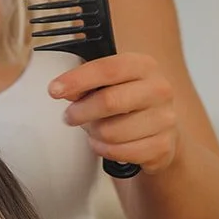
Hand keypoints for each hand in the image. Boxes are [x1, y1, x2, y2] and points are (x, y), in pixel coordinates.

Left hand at [49, 53, 178, 175]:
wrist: (161, 130)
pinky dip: (104, 150)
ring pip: (111, 132)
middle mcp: (159, 89)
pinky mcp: (162, 146)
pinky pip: (120, 152)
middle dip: (81, 111)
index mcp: (144, 66)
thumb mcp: (111, 84)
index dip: (77, 79)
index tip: (54, 90)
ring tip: (93, 130)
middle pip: (109, 101)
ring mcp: (164, 119)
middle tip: (69, 117)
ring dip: (93, 133)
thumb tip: (62, 89)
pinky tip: (103, 144)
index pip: (107, 69)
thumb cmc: (128, 102)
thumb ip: (87, 83)